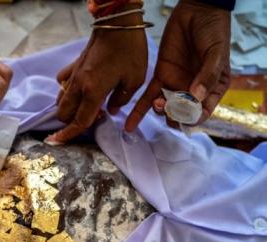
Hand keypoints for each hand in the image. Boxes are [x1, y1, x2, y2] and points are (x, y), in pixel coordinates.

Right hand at [46, 12, 146, 144]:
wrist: (118, 24)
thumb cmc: (130, 51)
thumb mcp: (135, 80)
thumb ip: (121, 100)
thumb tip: (110, 110)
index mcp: (93, 91)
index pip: (79, 120)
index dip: (68, 135)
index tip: (56, 143)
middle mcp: (78, 86)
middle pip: (64, 113)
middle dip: (70, 122)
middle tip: (90, 119)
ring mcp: (72, 75)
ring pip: (61, 100)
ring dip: (69, 108)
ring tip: (87, 106)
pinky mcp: (72, 66)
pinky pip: (62, 84)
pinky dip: (66, 91)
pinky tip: (78, 89)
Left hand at [125, 0, 230, 130]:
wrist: (197, 11)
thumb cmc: (214, 32)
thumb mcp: (216, 53)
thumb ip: (208, 74)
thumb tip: (197, 96)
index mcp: (212, 88)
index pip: (203, 111)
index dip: (193, 118)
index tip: (184, 117)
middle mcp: (193, 90)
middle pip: (181, 113)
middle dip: (174, 116)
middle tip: (168, 109)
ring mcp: (175, 84)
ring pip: (164, 106)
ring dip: (159, 110)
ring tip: (157, 104)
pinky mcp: (160, 76)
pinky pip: (147, 97)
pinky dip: (138, 111)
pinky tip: (129, 125)